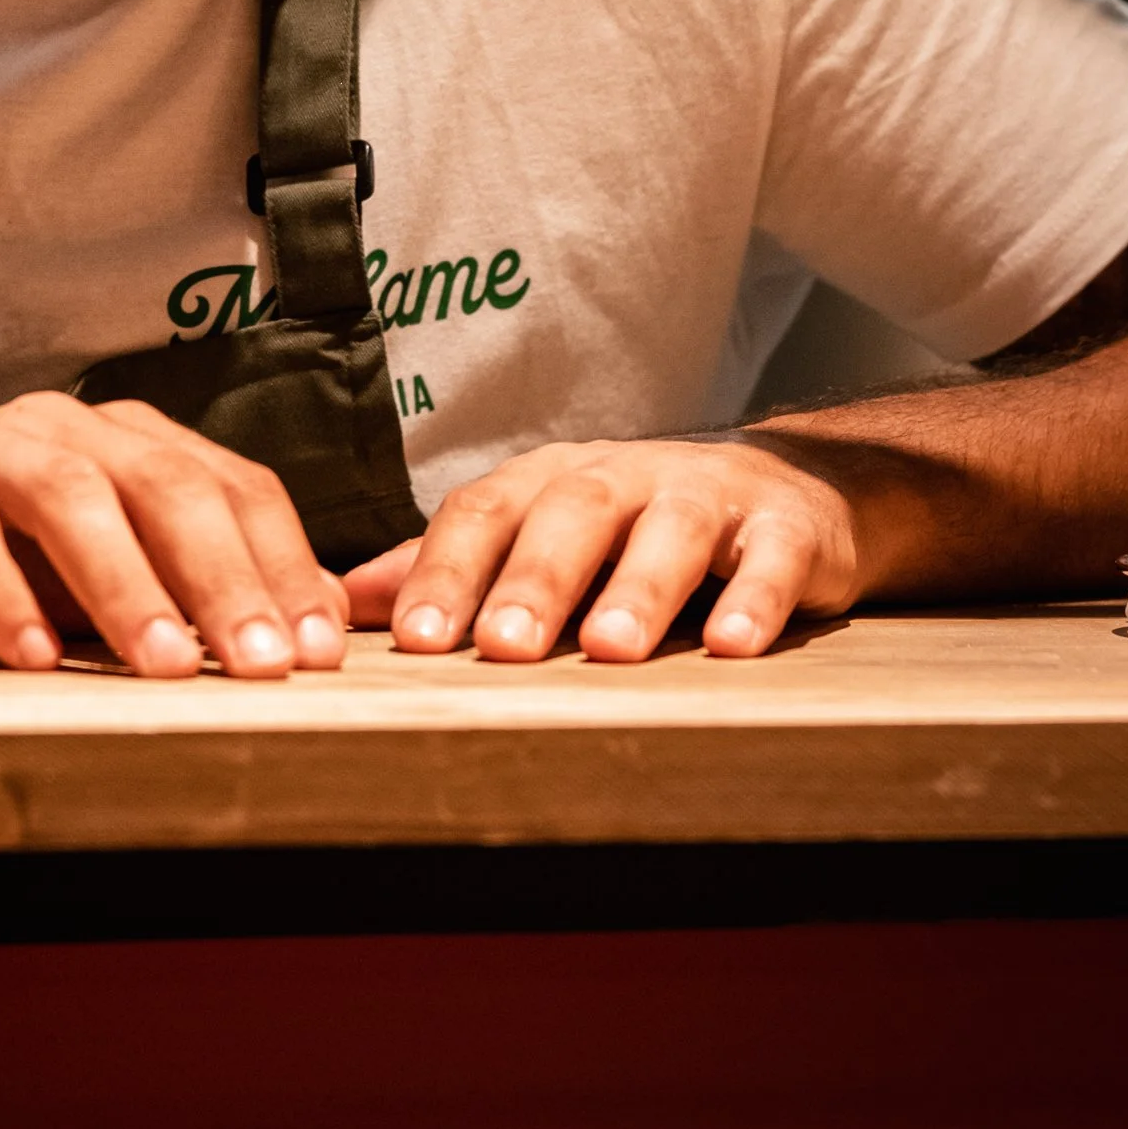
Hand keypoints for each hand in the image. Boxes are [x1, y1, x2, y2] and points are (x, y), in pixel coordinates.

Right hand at [0, 392, 348, 681]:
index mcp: (127, 442)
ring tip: (163, 667)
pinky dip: (2, 592)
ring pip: (69, 495)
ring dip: (124, 585)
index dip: (282, 563)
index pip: (229, 485)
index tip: (319, 653)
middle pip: (163, 484)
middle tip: (265, 668)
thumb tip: (315, 629)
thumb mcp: (98, 589)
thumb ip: (189, 593)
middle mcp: (63, 426)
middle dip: (223, 578)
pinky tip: (33, 658)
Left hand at [343, 438, 863, 661]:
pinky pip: (772, 556)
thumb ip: (450, 567)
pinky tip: (733, 646)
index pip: (484, 512)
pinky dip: (754, 597)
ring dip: (638, 589)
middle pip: (570, 515)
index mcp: (552, 481)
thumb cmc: (637, 528)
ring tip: (611, 651)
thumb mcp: (544, 535)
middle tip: (499, 647)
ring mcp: (709, 495)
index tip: (409, 641)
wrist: (789, 492)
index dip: (446, 571)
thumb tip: (338, 603)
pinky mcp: (788, 527)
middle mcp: (624, 476)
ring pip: (670, 531)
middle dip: (533, 580)